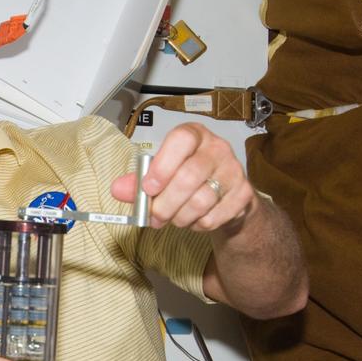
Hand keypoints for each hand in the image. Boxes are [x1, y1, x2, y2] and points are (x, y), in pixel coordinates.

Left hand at [111, 122, 255, 231]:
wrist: (226, 197)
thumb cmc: (190, 180)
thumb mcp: (163, 175)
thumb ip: (138, 182)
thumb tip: (117, 189)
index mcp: (194, 135)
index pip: (181, 140)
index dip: (162, 165)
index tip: (148, 187)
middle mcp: (217, 148)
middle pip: (189, 176)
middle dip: (166, 203)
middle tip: (155, 217)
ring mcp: (234, 170)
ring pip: (201, 200)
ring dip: (180, 217)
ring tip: (174, 219)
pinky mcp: (244, 194)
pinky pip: (214, 217)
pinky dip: (198, 225)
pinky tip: (194, 220)